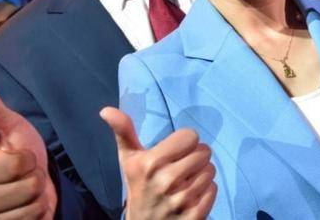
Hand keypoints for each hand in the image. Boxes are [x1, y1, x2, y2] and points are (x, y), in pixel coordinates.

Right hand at [0, 74, 56, 218]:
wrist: (34, 181)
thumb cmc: (20, 150)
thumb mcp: (10, 126)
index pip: (18, 164)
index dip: (28, 158)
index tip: (20, 156)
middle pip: (29, 186)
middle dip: (36, 178)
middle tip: (26, 174)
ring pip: (33, 207)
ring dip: (39, 196)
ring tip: (29, 190)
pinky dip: (40, 213)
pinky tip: (30, 206)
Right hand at [101, 107, 216, 219]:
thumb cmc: (138, 187)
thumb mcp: (129, 159)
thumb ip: (123, 131)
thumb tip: (106, 110)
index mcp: (150, 163)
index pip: (190, 136)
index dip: (184, 142)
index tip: (174, 152)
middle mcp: (166, 180)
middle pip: (203, 152)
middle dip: (195, 157)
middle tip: (181, 167)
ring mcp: (181, 200)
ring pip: (210, 170)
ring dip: (201, 174)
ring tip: (186, 181)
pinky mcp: (195, 214)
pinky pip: (213, 189)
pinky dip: (206, 191)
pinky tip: (192, 196)